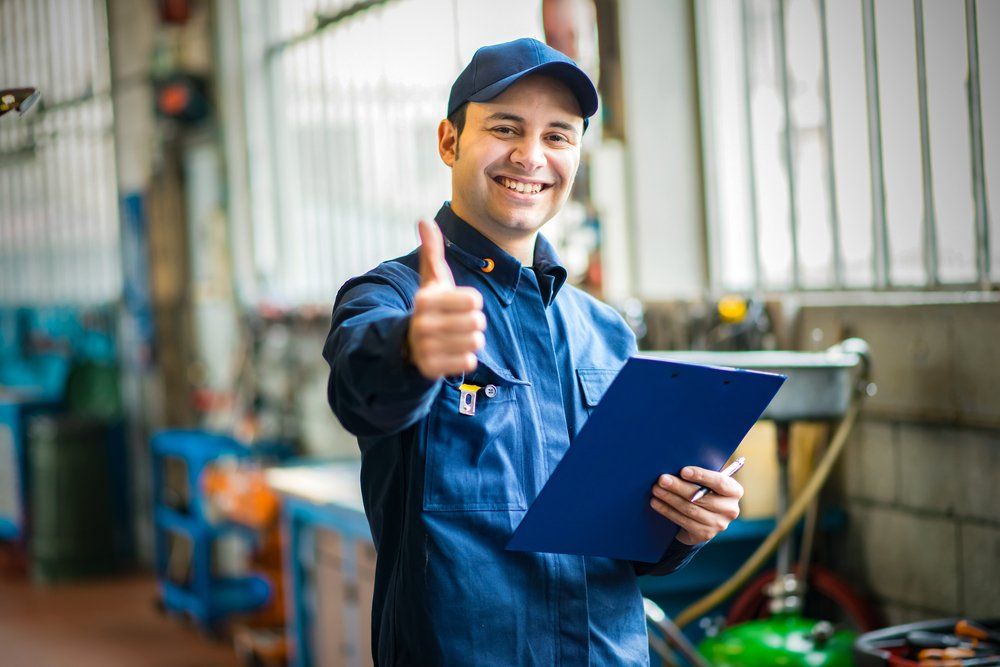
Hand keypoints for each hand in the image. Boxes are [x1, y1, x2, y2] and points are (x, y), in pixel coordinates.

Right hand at [407, 219, 485, 379]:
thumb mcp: (431, 279)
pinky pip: (468, 362)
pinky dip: (465, 358)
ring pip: (476, 342)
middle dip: (472, 323)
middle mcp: (422, 324)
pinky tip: (452, 353)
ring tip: (455, 337)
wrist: (409, 343)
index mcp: (425, 300)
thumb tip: (423, 220)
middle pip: (478, 322)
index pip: (475, 301)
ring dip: (471, 340)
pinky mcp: (431, 369)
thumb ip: (431, 251)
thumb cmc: (431, 306)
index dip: (471, 302)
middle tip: (457, 323)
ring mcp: (425, 348)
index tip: (456, 304)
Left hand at [649, 466, 742, 545]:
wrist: (702, 518)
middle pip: (701, 497)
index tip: (683, 471)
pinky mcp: (705, 534)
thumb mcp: (706, 482)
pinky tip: (656, 503)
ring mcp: (719, 524)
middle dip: (679, 487)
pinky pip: (683, 521)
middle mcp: (730, 509)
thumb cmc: (703, 490)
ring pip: (690, 509)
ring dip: (670, 498)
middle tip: (662, 479)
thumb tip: (677, 466)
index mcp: (734, 491)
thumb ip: (700, 475)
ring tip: (656, 489)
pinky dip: (667, 511)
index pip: (720, 482)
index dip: (701, 476)